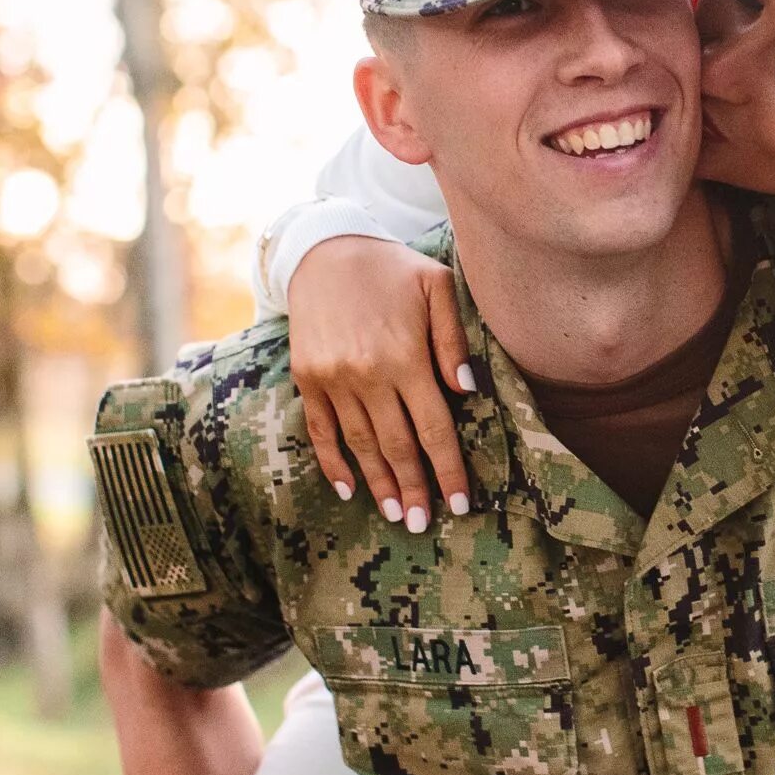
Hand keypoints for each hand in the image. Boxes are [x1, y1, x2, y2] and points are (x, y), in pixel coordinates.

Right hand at [289, 238, 473, 526]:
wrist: (324, 249)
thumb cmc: (392, 269)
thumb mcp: (437, 287)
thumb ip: (454, 340)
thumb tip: (467, 391)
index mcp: (405, 356)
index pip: (433, 428)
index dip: (448, 469)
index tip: (462, 503)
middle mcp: (367, 374)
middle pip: (398, 446)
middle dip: (414, 489)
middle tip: (426, 524)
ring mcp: (332, 379)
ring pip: (361, 445)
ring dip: (379, 485)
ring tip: (397, 516)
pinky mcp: (307, 378)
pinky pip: (322, 431)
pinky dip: (335, 464)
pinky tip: (350, 490)